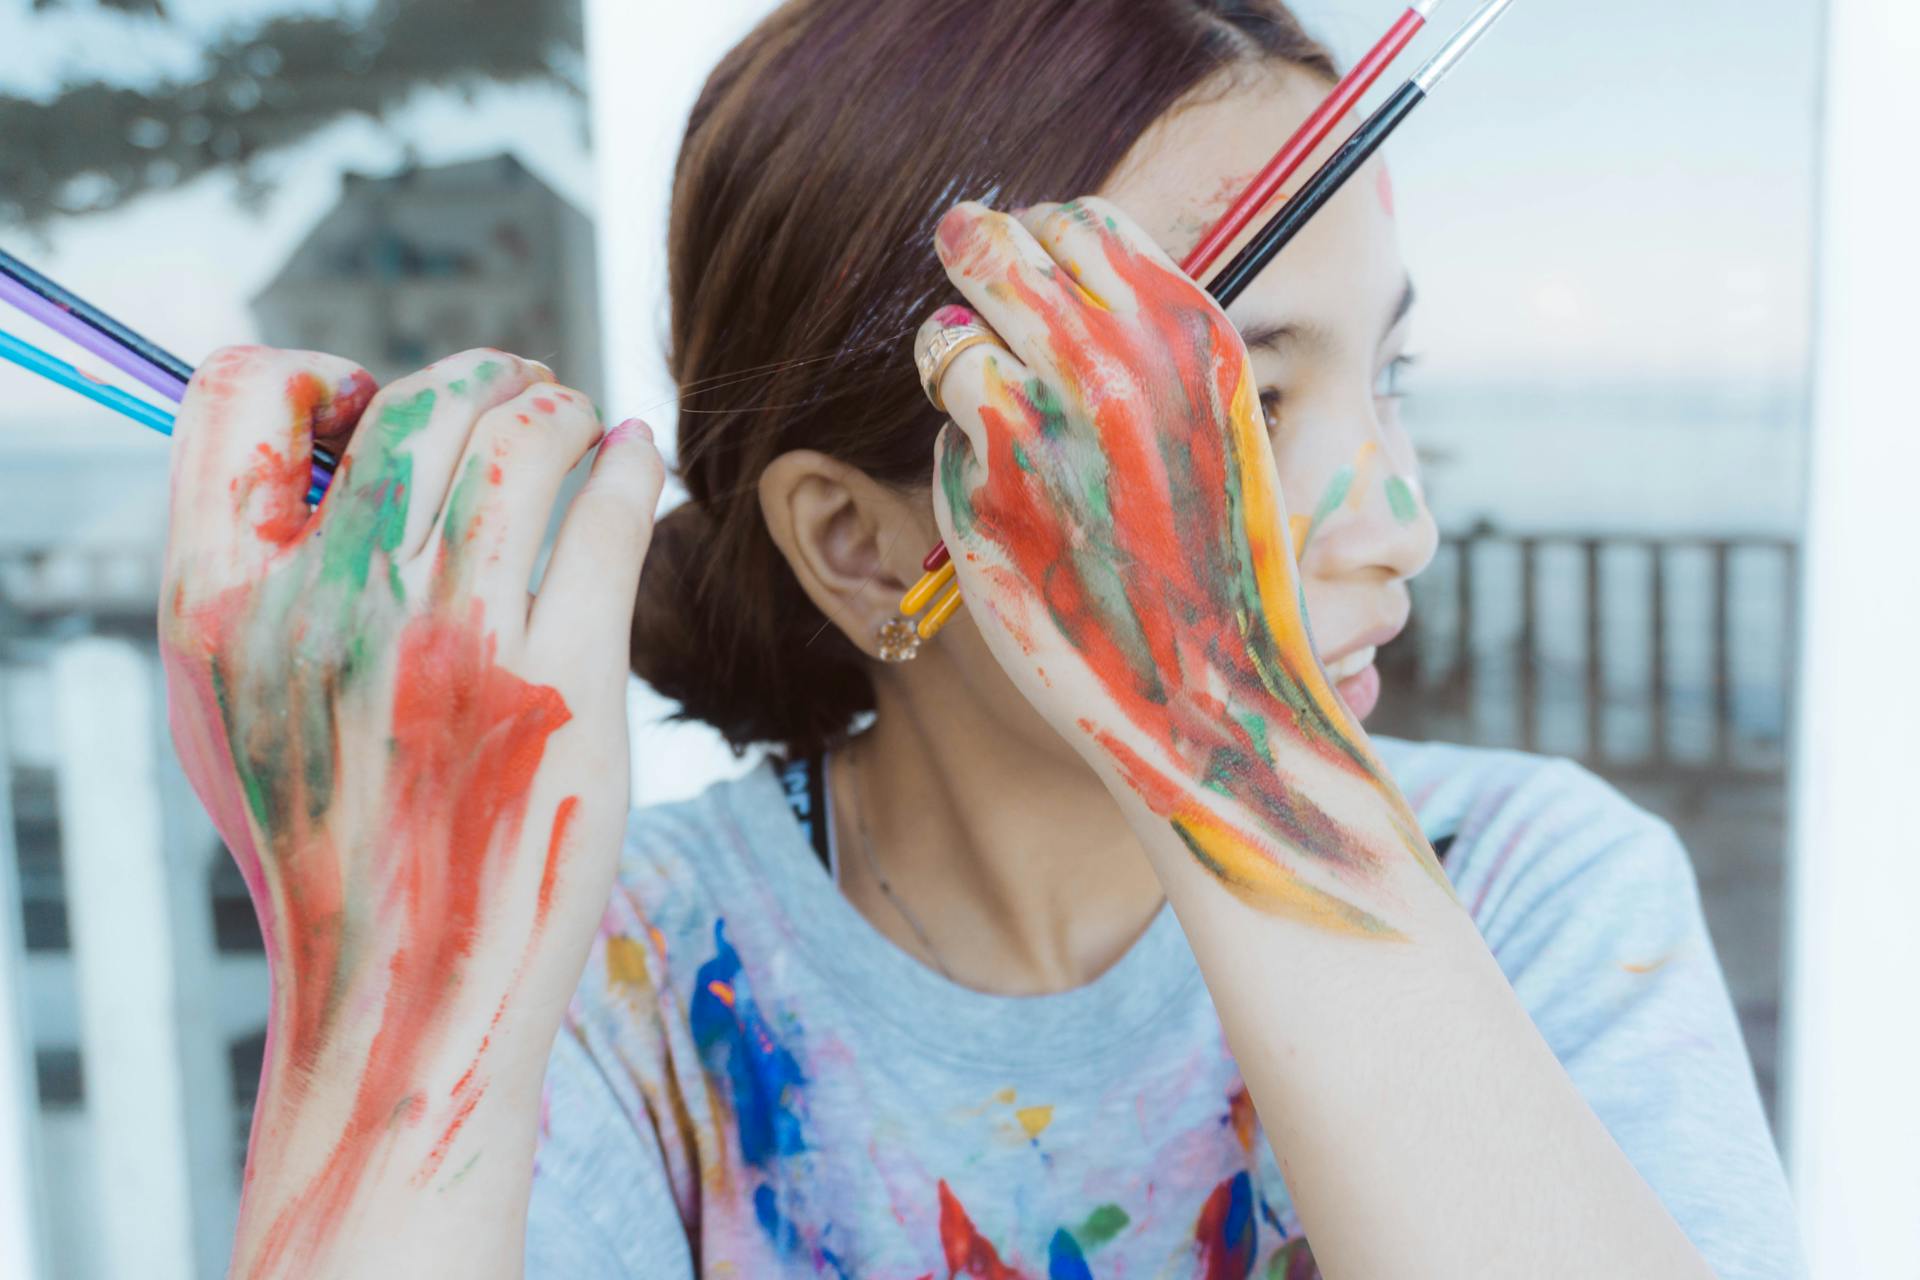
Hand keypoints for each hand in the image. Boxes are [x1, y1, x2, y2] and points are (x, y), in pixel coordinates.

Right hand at [160, 347, 662, 1275]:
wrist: (406, 993)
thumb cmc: (323, 839)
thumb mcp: (223, 707)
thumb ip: (241, 566)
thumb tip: (326, 419)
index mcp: (218, 607)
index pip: (238, 397)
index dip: (312, 375)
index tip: (373, 411)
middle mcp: (329, 612)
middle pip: (412, 403)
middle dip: (479, 377)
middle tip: (521, 393)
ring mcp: (454, 646)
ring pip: (522, 438)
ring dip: (561, 408)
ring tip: (579, 426)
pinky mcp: (565, 685)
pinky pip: (610, 516)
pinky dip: (631, 464)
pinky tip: (636, 460)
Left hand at [926, 200, 1436, 934]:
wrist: (1209, 689)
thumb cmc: (1218, 553)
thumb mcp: (1216, 420)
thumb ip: (1146, 339)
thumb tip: (1055, 268)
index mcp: (1184, 337)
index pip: (1079, 222)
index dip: (1041, 232)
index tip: (1026, 253)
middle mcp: (1108, 368)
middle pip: (993, 249)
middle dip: (970, 249)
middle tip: (958, 251)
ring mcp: (1034, 432)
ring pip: (944, 335)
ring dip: (950, 349)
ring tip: (976, 388)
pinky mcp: (975, 498)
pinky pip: (944, 438)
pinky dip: (963, 453)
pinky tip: (1012, 499)